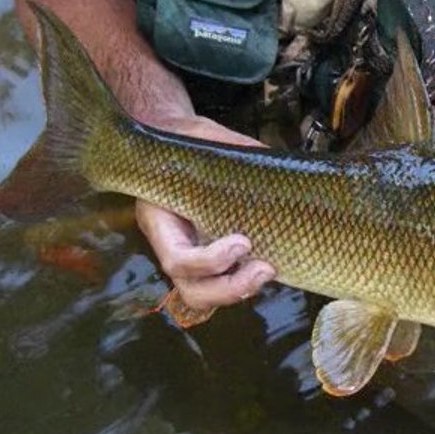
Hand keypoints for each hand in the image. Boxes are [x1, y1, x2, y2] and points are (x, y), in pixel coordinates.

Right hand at [135, 115, 276, 309]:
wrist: (179, 144)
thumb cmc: (190, 143)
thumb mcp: (203, 138)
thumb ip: (231, 149)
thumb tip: (270, 158)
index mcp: (161, 222)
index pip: (177, 260)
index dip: (209, 261)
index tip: (242, 241)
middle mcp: (174, 247)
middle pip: (193, 291)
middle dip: (229, 289)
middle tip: (264, 268)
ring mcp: (193, 256)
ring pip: (207, 296)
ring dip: (240, 290)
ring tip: (270, 269)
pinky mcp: (215, 258)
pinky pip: (224, 283)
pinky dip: (247, 282)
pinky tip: (273, 263)